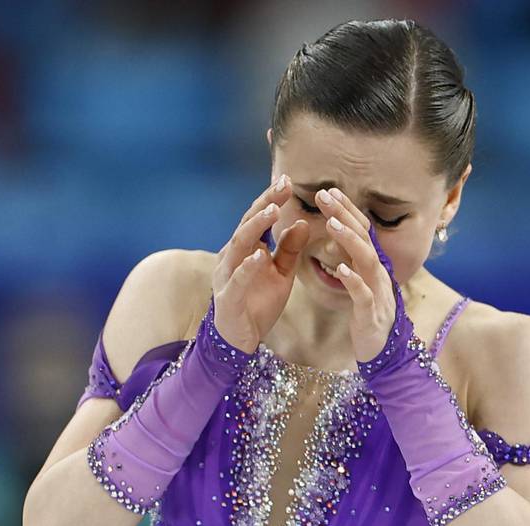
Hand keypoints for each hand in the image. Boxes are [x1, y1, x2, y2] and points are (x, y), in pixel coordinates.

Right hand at [212, 175, 309, 353]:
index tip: (289, 182)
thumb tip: (303, 224)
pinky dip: (248, 266)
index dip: (271, 200)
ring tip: (273, 211)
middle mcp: (232, 257)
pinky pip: (237, 279)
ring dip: (256, 227)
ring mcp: (227, 276)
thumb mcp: (281, 275)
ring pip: (239, 245)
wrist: (240, 340)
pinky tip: (260, 255)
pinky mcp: (228, 298)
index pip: (257, 218)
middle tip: (284, 186)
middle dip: (265, 204)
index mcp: (244, 250)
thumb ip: (289, 250)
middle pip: (247, 224)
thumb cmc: (258, 305)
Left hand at [311, 187, 402, 362]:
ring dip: (349, 240)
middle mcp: (378, 274)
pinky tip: (340, 268)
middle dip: (344, 215)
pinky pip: (363, 294)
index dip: (346, 210)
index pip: (362, 231)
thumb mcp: (361, 285)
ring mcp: (377, 292)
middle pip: (363, 238)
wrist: (384, 353)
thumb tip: (343, 236)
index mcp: (372, 267)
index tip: (328, 191)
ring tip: (331, 223)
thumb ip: (354, 262)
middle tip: (324, 195)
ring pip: (365, 260)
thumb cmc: (369, 318)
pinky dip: (353, 280)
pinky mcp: (371, 314)